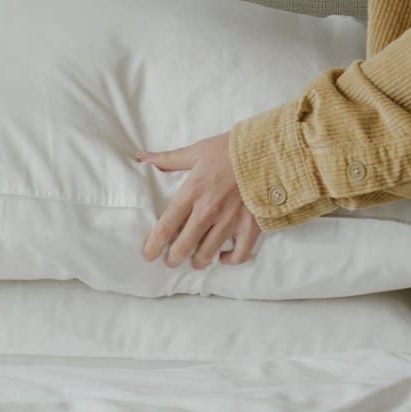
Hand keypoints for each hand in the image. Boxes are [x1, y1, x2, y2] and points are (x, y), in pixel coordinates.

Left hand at [138, 133, 263, 268]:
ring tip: (194, 262)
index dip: (153, 246)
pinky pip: (239, 254)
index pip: (165, 227)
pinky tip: (223, 257)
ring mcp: (231, 220)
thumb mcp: (196, 151)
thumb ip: (168, 159)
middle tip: (170, 261)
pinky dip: (229, 260)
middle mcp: (209, 210)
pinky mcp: (251, 226)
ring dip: (197, 262)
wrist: (268, 149)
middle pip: (183, 247)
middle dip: (172, 259)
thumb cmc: (230, 149)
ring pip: (208, 254)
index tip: (148, 255)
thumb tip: (142, 157)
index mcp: (192, 192)